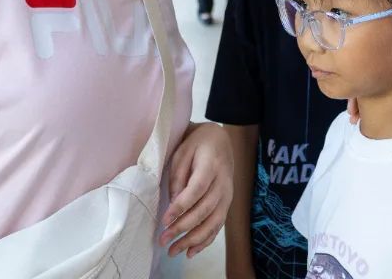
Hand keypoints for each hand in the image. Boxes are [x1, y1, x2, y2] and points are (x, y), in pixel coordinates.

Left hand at [160, 123, 234, 257]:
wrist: (220, 140)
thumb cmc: (197, 144)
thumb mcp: (182, 152)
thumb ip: (178, 177)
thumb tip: (173, 205)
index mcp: (211, 165)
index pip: (197, 190)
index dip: (181, 207)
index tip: (164, 220)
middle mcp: (223, 182)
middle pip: (204, 209)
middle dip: (183, 228)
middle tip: (163, 240)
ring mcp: (228, 194)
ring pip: (214, 221)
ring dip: (194, 239)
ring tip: (174, 251)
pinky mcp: (227, 203)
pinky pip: (218, 225)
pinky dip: (206, 240)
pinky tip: (191, 251)